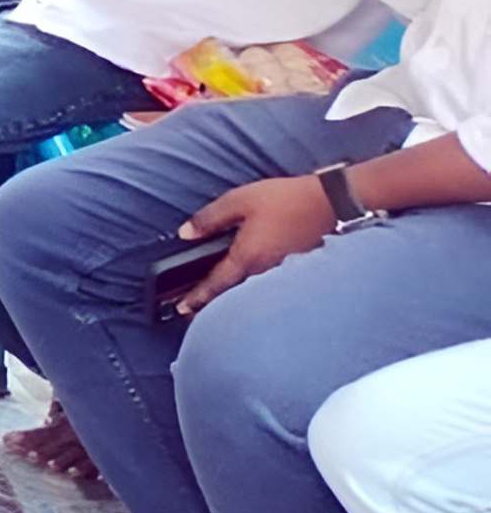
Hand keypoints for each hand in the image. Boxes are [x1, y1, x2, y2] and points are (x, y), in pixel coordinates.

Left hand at [176, 173, 335, 313]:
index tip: (180, 309)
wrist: (332, 202)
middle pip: (232, 294)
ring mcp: (283, 272)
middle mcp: (265, 271)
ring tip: (214, 303)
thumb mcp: (239, 201)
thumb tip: (185, 233)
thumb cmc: (286, 200)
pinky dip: (251, 290)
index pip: (216, 284)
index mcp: (248, 257)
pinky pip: (267, 285)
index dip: (196, 297)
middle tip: (191, 312)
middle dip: (211, 304)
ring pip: (250, 291)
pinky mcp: (295, 268)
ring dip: (230, 298)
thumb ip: (210, 219)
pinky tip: (247, 286)